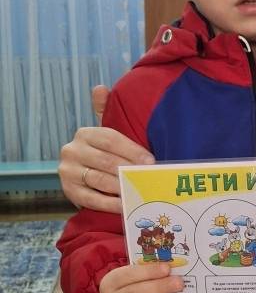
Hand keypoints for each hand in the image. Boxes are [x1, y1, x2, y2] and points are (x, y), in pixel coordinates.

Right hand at [59, 91, 153, 213]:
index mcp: (84, 133)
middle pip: (106, 161)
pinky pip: (91, 199)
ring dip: (122, 187)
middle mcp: (72, 150)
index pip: (111, 139)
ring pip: (100, 180)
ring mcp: (68, 171)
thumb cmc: (102, 153)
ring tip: (139, 191)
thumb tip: (99, 88)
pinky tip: (125, 205)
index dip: (132, 150)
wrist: (81, 178)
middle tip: (148, 178)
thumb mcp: (104, 133)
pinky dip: (110, 203)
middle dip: (130, 170)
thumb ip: (105, 112)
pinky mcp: (68, 191)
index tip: (151, 160)